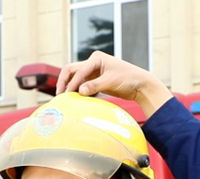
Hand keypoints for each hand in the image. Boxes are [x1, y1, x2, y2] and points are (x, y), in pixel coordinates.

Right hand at [56, 51, 172, 117]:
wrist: (140, 85)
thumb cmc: (129, 79)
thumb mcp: (111, 82)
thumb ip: (95, 85)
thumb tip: (79, 91)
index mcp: (96, 58)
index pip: (79, 70)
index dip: (72, 83)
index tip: (67, 94)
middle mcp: (93, 63)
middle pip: (71, 71)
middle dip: (64, 82)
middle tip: (59, 95)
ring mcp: (94, 72)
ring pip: (75, 78)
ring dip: (69, 87)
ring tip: (64, 99)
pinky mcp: (96, 81)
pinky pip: (82, 85)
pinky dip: (77, 91)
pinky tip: (74, 99)